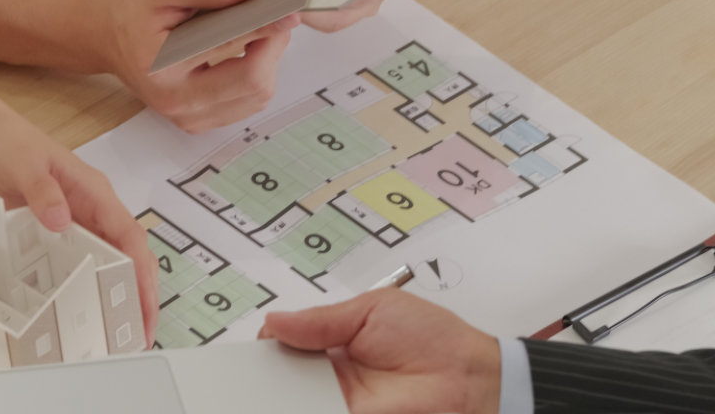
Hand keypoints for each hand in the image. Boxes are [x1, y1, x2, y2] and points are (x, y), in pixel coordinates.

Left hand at [0, 103, 162, 344]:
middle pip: (128, 253)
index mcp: (95, 191)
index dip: (142, 271)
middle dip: (140, 292)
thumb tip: (62, 221)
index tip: (145, 302)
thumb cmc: (7, 144)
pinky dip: (90, 284)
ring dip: (118, 292)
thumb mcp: (25, 165)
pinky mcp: (59, 228)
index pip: (129, 235)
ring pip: (110, 260)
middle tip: (140, 333)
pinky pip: (83, 259)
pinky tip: (85, 307)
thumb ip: (43, 192)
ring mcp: (77, 219)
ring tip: (119, 331)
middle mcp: (93, 207)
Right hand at [98, 0, 297, 132]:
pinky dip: (255, 79)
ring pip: (255, 98)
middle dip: (272, 49)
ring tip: (260, 34)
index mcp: (163, 65)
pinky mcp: (196, 122)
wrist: (103, 34)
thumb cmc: (130, 6)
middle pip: (253, 85)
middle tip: (275, 20)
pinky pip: (245, 105)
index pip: (230, 49)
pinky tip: (247, 54)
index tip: (290, 14)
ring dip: (267, 65)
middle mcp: (175, 100)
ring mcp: (186, 117)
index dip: (267, 30)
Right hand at [260, 289, 502, 413]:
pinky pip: (315, 411)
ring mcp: (339, 399)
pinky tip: (284, 402)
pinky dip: (299, 406)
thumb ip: (321, 320)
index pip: (289, 342)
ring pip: (293, 398)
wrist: (467, 378)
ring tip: (257, 389)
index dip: (270, 341)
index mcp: (335, 339)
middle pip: (284, 373)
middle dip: (265, 370)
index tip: (258, 343)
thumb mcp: (371, 310)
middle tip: (248, 371)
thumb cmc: (431, 337)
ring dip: (276, 393)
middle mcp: (333, 372)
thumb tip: (275, 321)